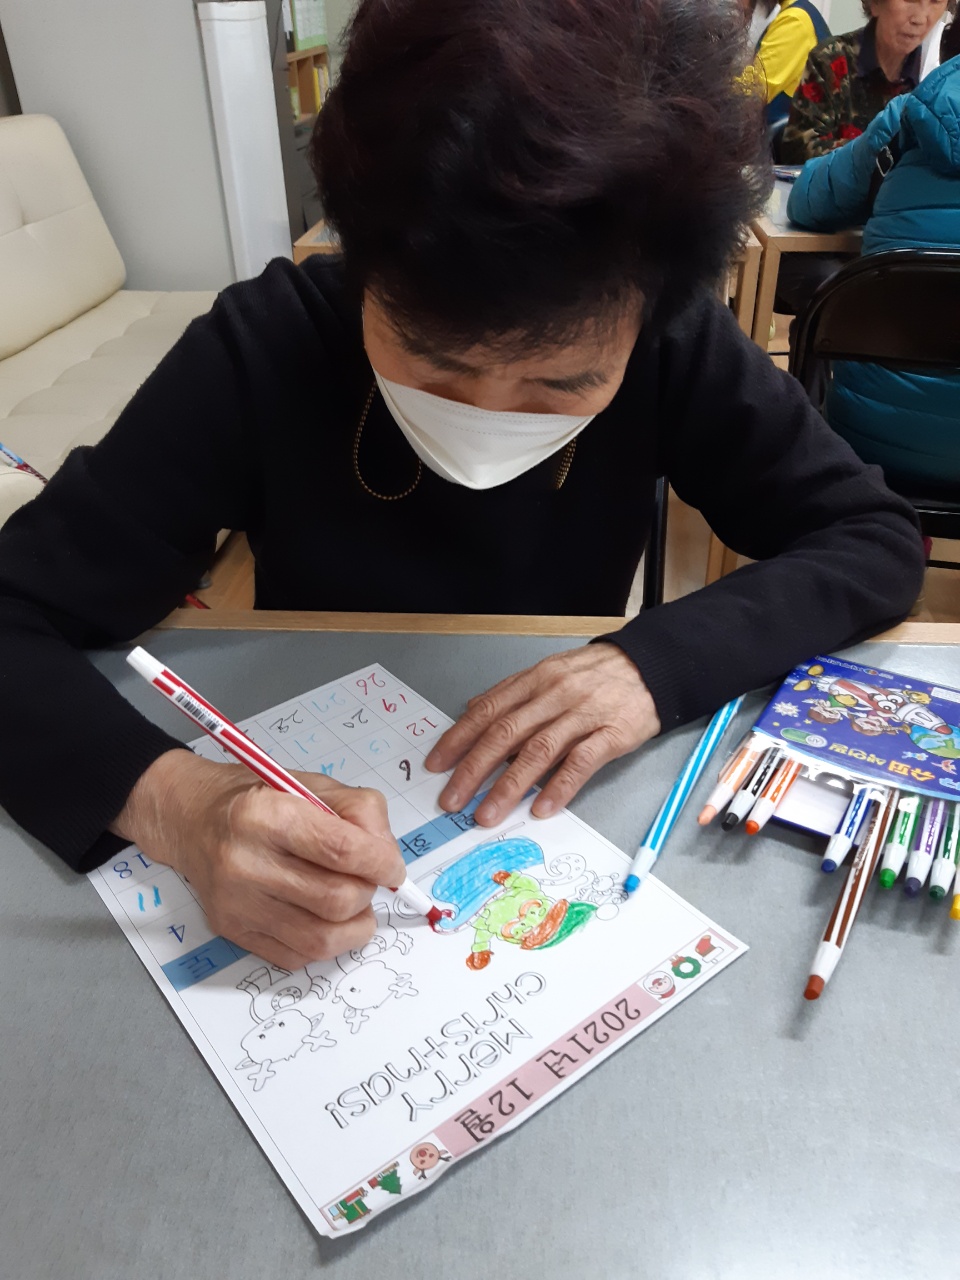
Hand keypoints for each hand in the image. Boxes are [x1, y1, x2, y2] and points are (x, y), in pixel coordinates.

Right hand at [110, 749, 406, 967]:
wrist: (192, 819)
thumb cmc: (260, 799)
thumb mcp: (313, 786)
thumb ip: (360, 813)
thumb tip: (388, 860)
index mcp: (268, 814)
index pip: (342, 851)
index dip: (381, 864)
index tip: (393, 869)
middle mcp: (246, 862)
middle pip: (336, 900)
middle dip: (367, 893)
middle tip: (366, 881)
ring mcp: (237, 903)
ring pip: (321, 939)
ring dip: (353, 926)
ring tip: (352, 904)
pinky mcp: (232, 931)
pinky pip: (297, 956)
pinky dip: (324, 943)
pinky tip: (320, 917)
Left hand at [424, 643, 659, 825]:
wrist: (652, 666)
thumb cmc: (596, 673)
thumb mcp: (549, 671)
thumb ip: (512, 693)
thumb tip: (473, 710)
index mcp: (534, 680)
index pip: (488, 711)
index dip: (458, 739)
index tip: (437, 765)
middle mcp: (554, 695)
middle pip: (505, 734)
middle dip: (473, 769)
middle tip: (452, 799)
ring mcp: (583, 714)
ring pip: (538, 751)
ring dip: (508, 786)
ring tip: (486, 813)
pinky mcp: (612, 733)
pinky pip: (581, 762)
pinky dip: (559, 787)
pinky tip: (541, 808)